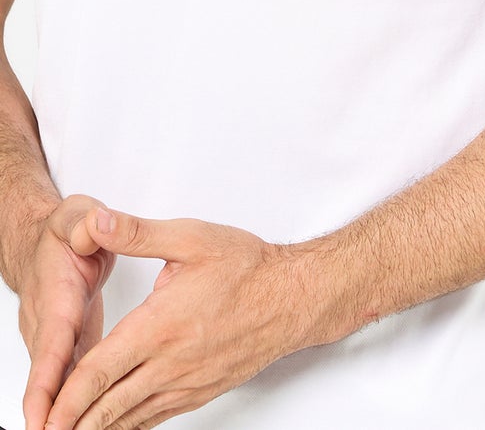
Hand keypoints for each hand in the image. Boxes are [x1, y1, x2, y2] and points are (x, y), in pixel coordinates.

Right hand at [18, 195, 115, 429]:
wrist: (47, 242)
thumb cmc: (64, 232)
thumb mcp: (77, 215)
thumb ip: (85, 222)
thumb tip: (93, 226)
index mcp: (57, 297)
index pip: (51, 345)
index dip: (47, 385)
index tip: (44, 421)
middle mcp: (50, 326)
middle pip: (49, 380)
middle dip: (51, 418)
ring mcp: (56, 340)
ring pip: (58, 385)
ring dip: (66, 417)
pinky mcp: (69, 346)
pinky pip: (71, 379)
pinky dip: (78, 405)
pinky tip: (97, 426)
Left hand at [42, 206, 337, 429]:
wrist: (293, 296)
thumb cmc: (247, 266)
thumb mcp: (191, 237)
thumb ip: (139, 233)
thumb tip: (99, 223)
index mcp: (161, 326)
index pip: (99, 372)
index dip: (66, 397)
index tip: (43, 412)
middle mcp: (171, 363)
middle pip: (108, 406)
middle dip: (72, 423)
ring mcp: (188, 383)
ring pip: (131, 418)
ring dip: (98, 429)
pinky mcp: (202, 390)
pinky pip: (156, 417)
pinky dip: (129, 426)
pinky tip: (115, 427)